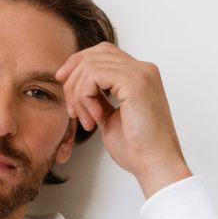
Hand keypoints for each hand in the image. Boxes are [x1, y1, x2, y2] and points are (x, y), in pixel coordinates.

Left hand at [54, 43, 190, 193]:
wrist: (155, 165)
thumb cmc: (137, 150)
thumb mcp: (111, 119)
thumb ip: (99, 101)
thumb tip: (80, 92)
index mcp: (141, 76)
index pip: (104, 53)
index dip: (78, 63)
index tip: (62, 81)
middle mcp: (143, 69)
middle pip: (95, 54)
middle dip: (73, 78)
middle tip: (71, 111)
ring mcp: (140, 73)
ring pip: (91, 65)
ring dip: (78, 94)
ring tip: (85, 120)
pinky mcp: (135, 82)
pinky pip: (94, 76)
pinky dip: (85, 96)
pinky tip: (93, 119)